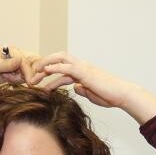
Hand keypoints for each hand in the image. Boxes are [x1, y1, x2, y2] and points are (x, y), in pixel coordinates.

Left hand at [0, 46, 32, 94]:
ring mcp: (17, 65)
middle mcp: (17, 56)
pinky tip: (7, 80)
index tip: (30, 81)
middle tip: (30, 83)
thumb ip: (6, 64)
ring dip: (24, 78)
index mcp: (12, 50)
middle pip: (34, 64)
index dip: (29, 71)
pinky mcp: (15, 73)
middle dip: (34, 73)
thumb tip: (20, 61)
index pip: (26, 61)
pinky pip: (24, 78)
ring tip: (8, 78)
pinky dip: (19, 81)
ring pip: (30, 72)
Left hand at [29, 52, 155, 123]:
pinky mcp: (85, 72)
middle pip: (59, 58)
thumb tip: (75, 88)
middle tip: (33, 74)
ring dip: (46, 65)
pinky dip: (55, 67)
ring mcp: (83, 68)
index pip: (62, 68)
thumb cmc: (110, 96)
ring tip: (34, 73)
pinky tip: (46, 71)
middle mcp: (82, 66)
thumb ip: (83, 90)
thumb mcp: (92, 94)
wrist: (122, 95)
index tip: (38, 80)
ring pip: (61, 59)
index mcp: (83, 71)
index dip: (50, 72)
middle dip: (45, 64)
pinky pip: (67, 66)